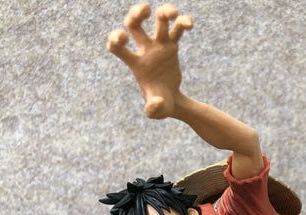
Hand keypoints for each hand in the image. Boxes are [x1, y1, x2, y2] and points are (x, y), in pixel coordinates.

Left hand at [107, 3, 192, 118]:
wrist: (171, 102)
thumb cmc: (160, 106)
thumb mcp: (156, 112)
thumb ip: (153, 109)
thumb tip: (155, 103)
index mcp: (136, 64)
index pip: (117, 47)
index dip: (115, 39)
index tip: (123, 38)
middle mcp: (145, 50)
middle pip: (134, 24)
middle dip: (136, 14)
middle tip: (145, 10)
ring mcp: (159, 46)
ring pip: (158, 20)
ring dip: (164, 12)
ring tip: (172, 15)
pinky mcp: (172, 46)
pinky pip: (177, 29)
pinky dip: (183, 22)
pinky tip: (189, 25)